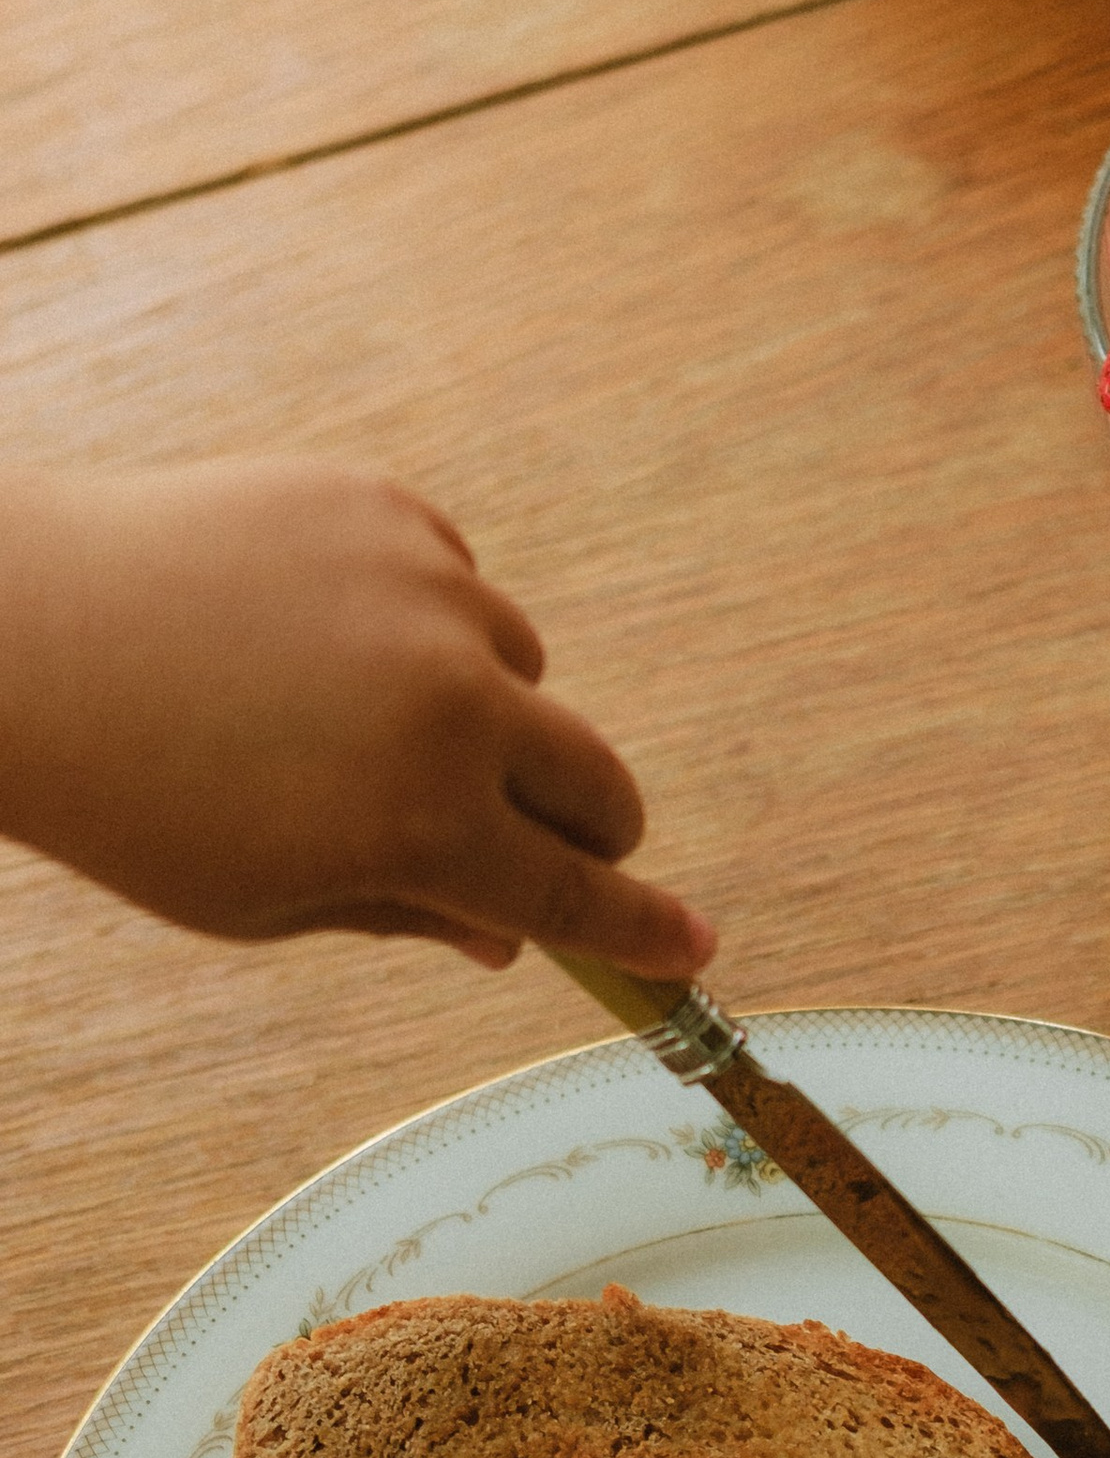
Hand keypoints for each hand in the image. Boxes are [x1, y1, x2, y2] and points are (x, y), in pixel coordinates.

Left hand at [0, 459, 715, 974]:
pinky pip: (455, 586)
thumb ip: (409, 917)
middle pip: (597, 782)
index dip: (643, 934)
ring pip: (522, 673)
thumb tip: (510, 935)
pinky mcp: (388, 510)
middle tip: (535, 841)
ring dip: (480, 712)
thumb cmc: (132, 797)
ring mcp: (427, 595)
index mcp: (422, 827)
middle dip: (588, 827)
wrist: (16, 632)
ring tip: (344, 716)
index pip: (579, 897)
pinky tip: (313, 635)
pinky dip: (418, 623)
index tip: (694, 947)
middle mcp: (450, 705)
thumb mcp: (265, 901)